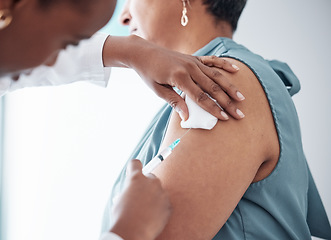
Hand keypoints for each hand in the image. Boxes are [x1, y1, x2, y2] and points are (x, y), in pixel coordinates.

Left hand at [103, 35, 244, 120]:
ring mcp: (194, 61)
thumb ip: (174, 101)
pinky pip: (212, 60)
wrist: (143, 52)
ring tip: (241, 98)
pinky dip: (224, 64)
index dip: (214, 109)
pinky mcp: (194, 57)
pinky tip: (236, 70)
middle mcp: (190, 68)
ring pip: (216, 75)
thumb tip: (187, 117)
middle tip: (239, 114)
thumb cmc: (148, 73)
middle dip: (227, 102)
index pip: (201, 97)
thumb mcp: (158, 90)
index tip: (225, 118)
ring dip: (230, 87)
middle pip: (213, 88)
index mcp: (180, 78)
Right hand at [110, 160, 170, 239]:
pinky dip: (159, 208)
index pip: (136, 164)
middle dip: (146, 184)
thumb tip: (131, 192)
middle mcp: (151, 182)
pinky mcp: (168, 205)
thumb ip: (128, 191)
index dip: (133, 168)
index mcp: (136, 178)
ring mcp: (162, 193)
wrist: (133, 232)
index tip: (133, 171)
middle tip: (140, 196)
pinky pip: (164, 203)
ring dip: (153, 197)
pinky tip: (152, 217)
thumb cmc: (123, 216)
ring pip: (158, 191)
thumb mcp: (120, 199)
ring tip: (145, 210)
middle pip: (150, 177)